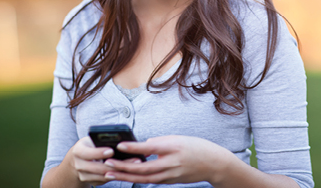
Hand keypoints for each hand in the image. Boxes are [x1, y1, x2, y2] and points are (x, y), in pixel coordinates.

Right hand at [70, 136, 139, 185]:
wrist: (78, 160)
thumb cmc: (90, 145)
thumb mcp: (92, 139)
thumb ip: (102, 139)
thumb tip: (123, 139)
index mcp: (78, 151)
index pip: (88, 153)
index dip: (99, 153)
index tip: (111, 151)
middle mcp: (79, 165)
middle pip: (98, 168)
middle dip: (116, 164)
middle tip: (133, 159)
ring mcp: (84, 175)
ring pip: (104, 175)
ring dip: (121, 171)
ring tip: (136, 164)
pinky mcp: (92, 182)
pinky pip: (106, 180)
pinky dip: (118, 175)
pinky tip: (131, 169)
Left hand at [102, 135, 230, 184]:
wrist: (213, 164)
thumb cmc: (196, 147)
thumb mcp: (178, 138)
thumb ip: (160, 142)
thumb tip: (144, 145)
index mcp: (173, 148)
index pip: (149, 148)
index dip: (133, 147)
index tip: (119, 145)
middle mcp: (170, 163)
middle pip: (142, 168)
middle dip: (123, 167)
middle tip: (107, 164)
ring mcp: (170, 175)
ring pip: (143, 178)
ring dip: (125, 176)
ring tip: (109, 174)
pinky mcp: (169, 181)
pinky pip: (150, 180)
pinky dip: (136, 178)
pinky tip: (126, 176)